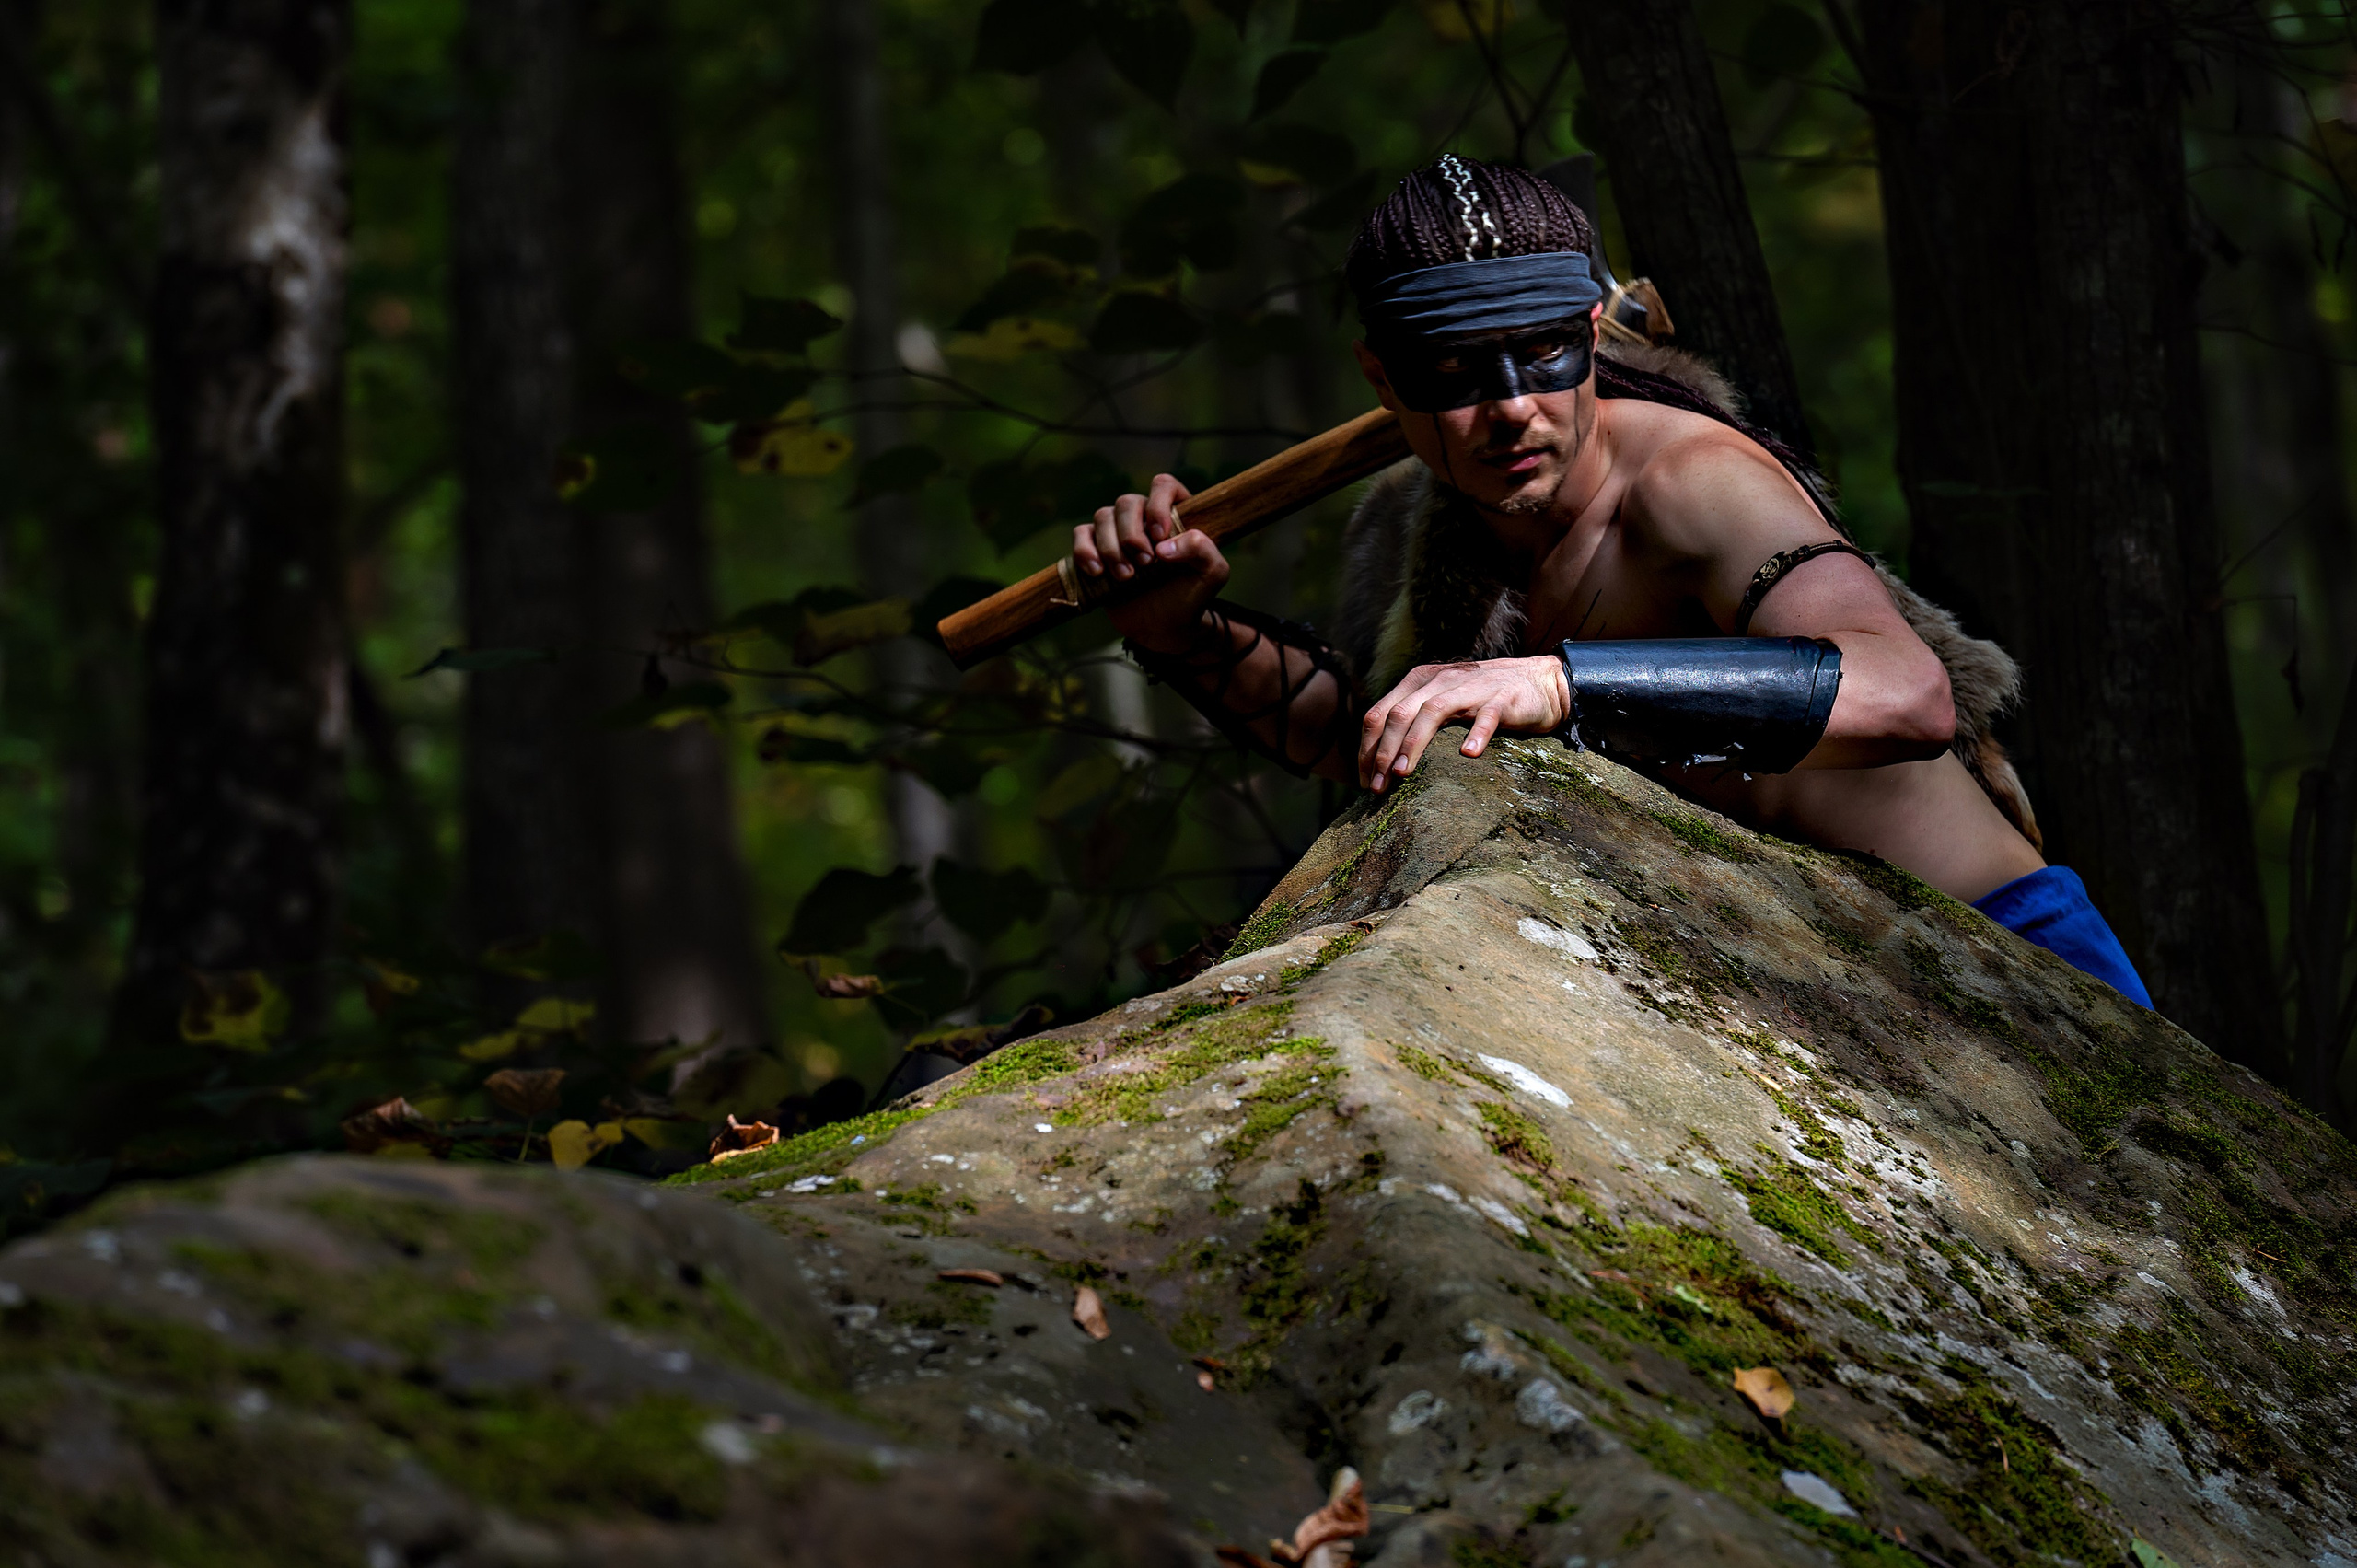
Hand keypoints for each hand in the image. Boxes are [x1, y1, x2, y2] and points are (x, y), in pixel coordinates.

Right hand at [1073, 473, 1229, 653]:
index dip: (1158, 505)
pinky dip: (1085, 551)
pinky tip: (1098, 572)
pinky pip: (1081, 534)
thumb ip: (1203, 550)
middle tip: (1145, 564)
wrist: (1164, 628)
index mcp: (1174, 513)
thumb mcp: (1212, 574)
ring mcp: (1117, 531)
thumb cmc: (1191, 596)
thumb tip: (1165, 545)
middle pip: (1127, 501)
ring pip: (1102, 516)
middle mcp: (1144, 517)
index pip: (1163, 485)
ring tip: (1127, 577)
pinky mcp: (1095, 549)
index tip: (1160, 536)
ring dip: (1112, 548)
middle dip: (1132, 535)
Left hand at [1358, 656, 1571, 791]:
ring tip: (1402, 774)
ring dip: (1413, 744)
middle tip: (1377, 788)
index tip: (1364, 781)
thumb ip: (1414, 720)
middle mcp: (1439, 681)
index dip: (1367, 748)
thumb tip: (1380, 760)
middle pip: (1399, 714)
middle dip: (1383, 752)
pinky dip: (1475, 734)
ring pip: (1432, 713)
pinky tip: (1468, 755)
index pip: (1379, 713)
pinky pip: (1486, 717)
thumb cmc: (1483, 700)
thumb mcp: (1442, 702)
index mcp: (1419, 682)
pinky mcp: (1501, 699)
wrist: (1539, 682)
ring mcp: (1470, 688)